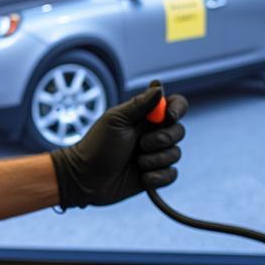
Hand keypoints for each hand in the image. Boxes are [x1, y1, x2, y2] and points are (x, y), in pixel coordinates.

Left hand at [50, 81, 187, 207]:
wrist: (85, 178)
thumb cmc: (96, 146)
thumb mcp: (115, 121)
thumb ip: (139, 104)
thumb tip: (159, 87)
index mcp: (145, 117)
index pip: (174, 105)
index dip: (177, 109)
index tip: (169, 116)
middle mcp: (152, 134)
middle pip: (179, 131)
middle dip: (163, 139)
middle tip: (142, 144)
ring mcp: (154, 155)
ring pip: (175, 154)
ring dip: (155, 160)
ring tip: (136, 162)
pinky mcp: (154, 176)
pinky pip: (171, 175)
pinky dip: (157, 177)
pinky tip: (141, 177)